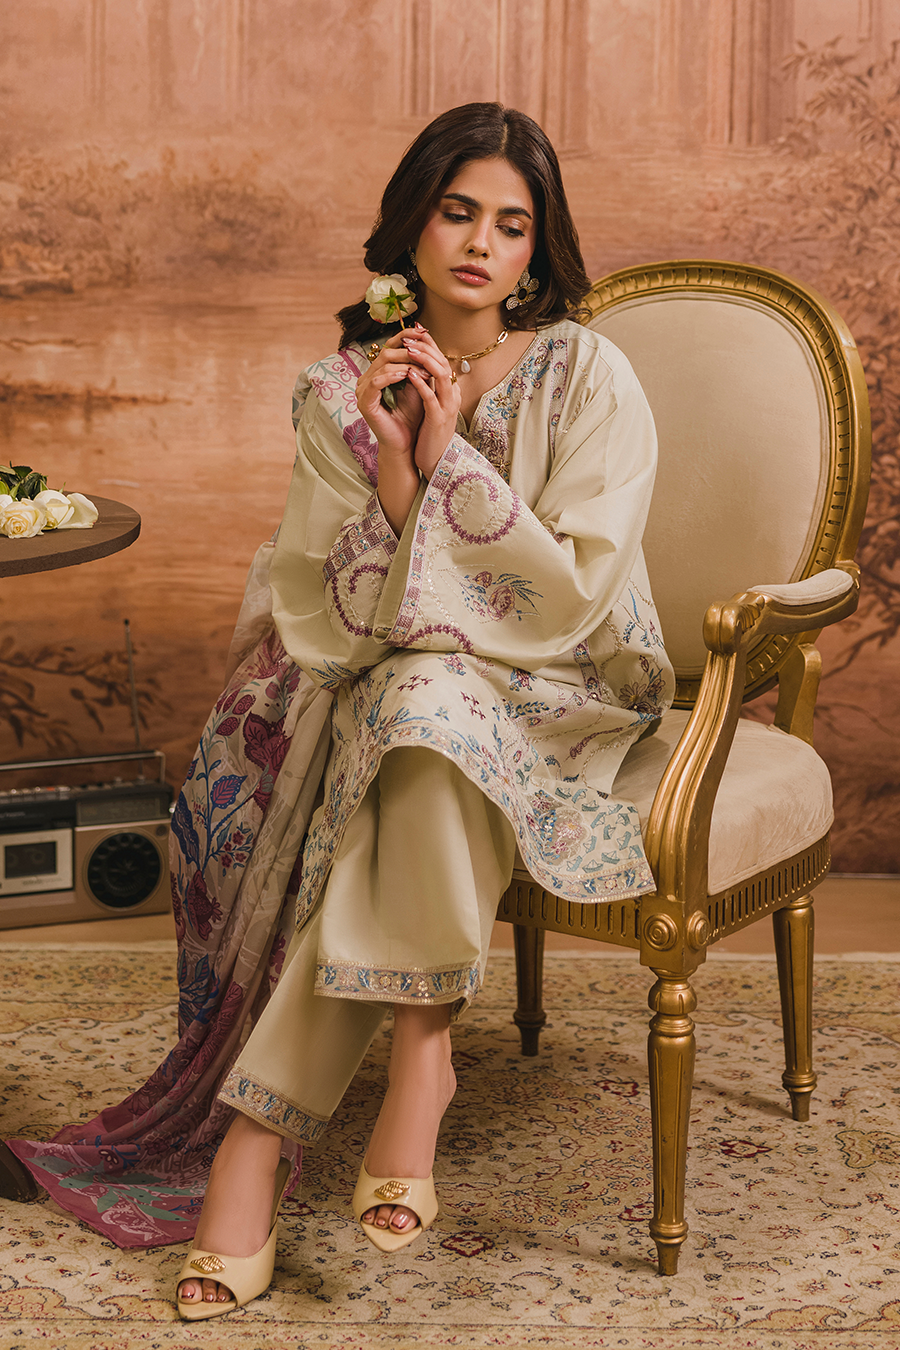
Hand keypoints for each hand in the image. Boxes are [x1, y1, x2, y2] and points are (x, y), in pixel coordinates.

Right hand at [356, 331, 423, 536]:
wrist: (406, 442)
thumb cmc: (412, 415)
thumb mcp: (418, 384)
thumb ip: (418, 364)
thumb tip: (427, 338)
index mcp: (378, 372)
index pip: (390, 346)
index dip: (406, 336)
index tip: (425, 332)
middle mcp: (367, 378)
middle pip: (385, 352)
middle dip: (408, 351)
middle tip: (426, 353)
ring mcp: (363, 390)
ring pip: (381, 365)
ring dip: (404, 363)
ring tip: (422, 369)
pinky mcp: (364, 402)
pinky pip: (375, 382)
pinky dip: (391, 376)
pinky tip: (405, 375)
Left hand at [399, 329, 460, 479]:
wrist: (435, 459)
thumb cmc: (429, 433)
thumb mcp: (431, 405)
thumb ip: (428, 386)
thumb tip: (418, 367)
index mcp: (450, 391)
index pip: (442, 360)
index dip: (429, 344)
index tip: (414, 331)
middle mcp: (453, 396)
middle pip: (444, 363)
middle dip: (426, 347)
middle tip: (410, 336)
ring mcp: (447, 407)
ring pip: (441, 376)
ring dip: (424, 360)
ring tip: (409, 349)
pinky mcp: (438, 419)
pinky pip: (431, 397)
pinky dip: (421, 384)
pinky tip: (409, 374)